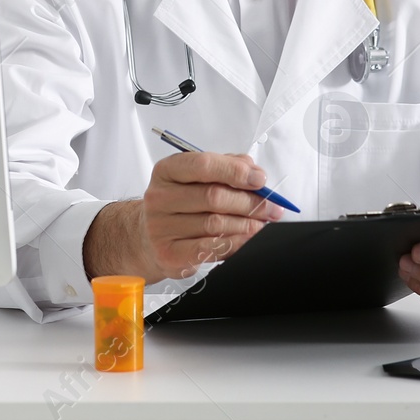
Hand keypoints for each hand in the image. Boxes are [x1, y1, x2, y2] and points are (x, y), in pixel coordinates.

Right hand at [83, 152, 282, 283]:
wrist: (148, 236)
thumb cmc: (180, 202)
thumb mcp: (197, 176)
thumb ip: (227, 167)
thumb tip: (255, 173)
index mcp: (167, 170)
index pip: (203, 165)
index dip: (235, 172)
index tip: (260, 179)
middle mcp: (159, 197)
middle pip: (214, 197)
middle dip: (250, 202)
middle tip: (272, 207)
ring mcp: (161, 227)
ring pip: (216, 224)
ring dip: (247, 225)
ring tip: (263, 224)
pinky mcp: (169, 253)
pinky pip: (210, 248)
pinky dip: (235, 243)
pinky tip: (247, 239)